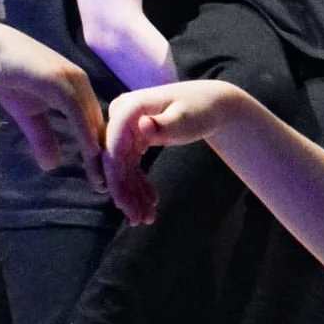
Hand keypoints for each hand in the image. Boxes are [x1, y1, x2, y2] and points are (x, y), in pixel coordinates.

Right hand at [0, 27, 106, 185]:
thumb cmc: (8, 79)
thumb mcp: (30, 115)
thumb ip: (43, 138)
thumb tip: (52, 166)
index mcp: (77, 90)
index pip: (94, 125)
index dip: (99, 153)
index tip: (100, 180)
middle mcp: (81, 83)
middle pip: (99, 125)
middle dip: (104, 158)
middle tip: (106, 188)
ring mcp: (72, 80)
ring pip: (92, 120)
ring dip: (98, 150)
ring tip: (101, 177)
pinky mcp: (59, 79)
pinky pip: (77, 111)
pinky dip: (85, 132)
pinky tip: (90, 153)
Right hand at [102, 79, 246, 221]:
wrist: (209, 104)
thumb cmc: (201, 108)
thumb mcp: (186, 118)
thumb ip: (164, 125)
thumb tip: (142, 125)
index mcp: (129, 108)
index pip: (113, 146)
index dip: (116, 179)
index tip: (123, 204)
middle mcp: (121, 116)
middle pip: (114, 160)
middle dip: (124, 193)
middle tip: (137, 220)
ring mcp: (126, 128)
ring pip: (121, 168)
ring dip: (132, 194)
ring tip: (145, 219)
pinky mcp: (133, 138)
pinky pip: (130, 166)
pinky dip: (139, 186)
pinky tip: (150, 203)